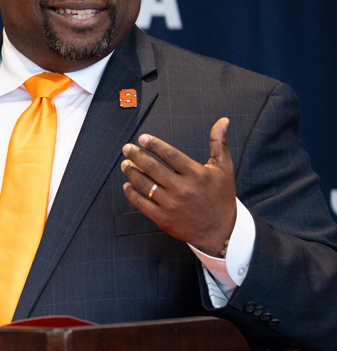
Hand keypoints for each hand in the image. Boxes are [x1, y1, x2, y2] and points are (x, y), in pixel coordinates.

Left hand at [120, 117, 237, 256]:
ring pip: (144, 185)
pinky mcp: (163, 219)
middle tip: (127, 149)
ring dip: (131, 172)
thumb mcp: (224, 168)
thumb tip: (222, 120)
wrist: (219, 230)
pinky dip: (131, 193)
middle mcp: (182, 189)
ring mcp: (171, 205)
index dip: (154, 145)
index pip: (170, 155)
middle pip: (152, 168)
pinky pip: (141, 204)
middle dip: (137, 156)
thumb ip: (218, 143)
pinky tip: (127, 185)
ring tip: (125, 164)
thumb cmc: (220, 196)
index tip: (142, 138)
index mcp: (196, 174)